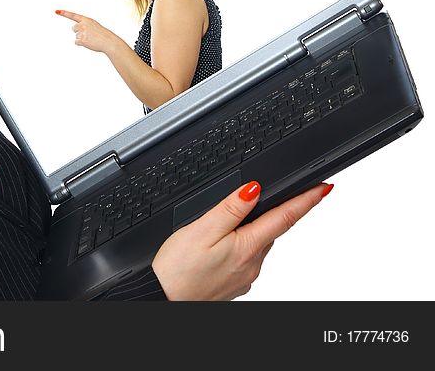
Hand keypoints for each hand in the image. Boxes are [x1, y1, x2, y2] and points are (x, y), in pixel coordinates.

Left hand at [55, 9, 118, 53]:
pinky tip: (89, 42)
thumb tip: (79, 32)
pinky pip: (76, 42)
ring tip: (91, 39)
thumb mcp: (95, 25)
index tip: (57, 11)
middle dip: (79, 31)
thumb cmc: (102, 34)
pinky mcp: (81, 40)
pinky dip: (81, 43)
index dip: (64, 13)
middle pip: (74, 28)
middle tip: (89, 34)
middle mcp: (83, 24)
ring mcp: (82, 32)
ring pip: (76, 36)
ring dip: (82, 38)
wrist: (108, 41)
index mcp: (87, 19)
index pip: (74, 15)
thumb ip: (86, 25)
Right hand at [151, 180, 332, 299]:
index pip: (286, 217)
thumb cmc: (177, 269)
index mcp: (247, 246)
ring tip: (222, 228)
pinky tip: (218, 249)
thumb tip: (254, 189)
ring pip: (256, 245)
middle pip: (270, 230)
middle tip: (257, 199)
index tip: (324, 188)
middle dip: (269, 213)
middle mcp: (252, 264)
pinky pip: (245, 259)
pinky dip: (239, 248)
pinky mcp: (235, 284)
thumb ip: (230, 209)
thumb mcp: (201, 229)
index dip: (306, 200)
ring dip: (250, 232)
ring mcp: (245, 276)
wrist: (163, 298)